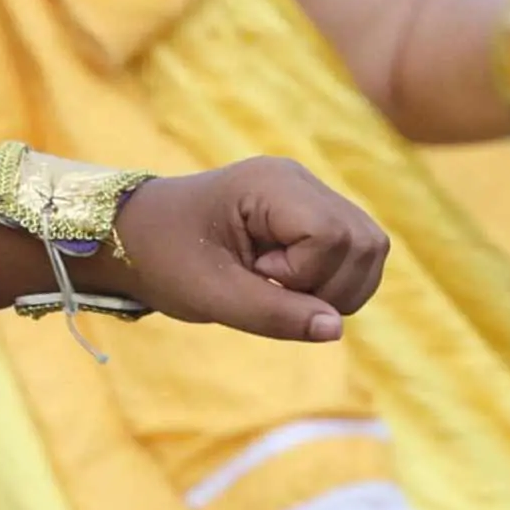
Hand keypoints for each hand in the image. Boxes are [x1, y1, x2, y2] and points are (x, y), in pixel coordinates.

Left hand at [104, 158, 387, 341]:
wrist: (139, 236)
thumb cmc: (165, 258)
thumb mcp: (210, 294)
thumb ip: (273, 314)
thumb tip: (336, 329)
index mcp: (272, 183)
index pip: (331, 236)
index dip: (303, 274)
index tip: (254, 275)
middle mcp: (301, 179)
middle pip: (363, 242)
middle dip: (326, 285)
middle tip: (265, 285)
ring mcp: (313, 194)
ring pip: (370, 248)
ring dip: (335, 287)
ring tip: (275, 285)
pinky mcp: (317, 214)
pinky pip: (358, 253)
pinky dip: (334, 282)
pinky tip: (288, 283)